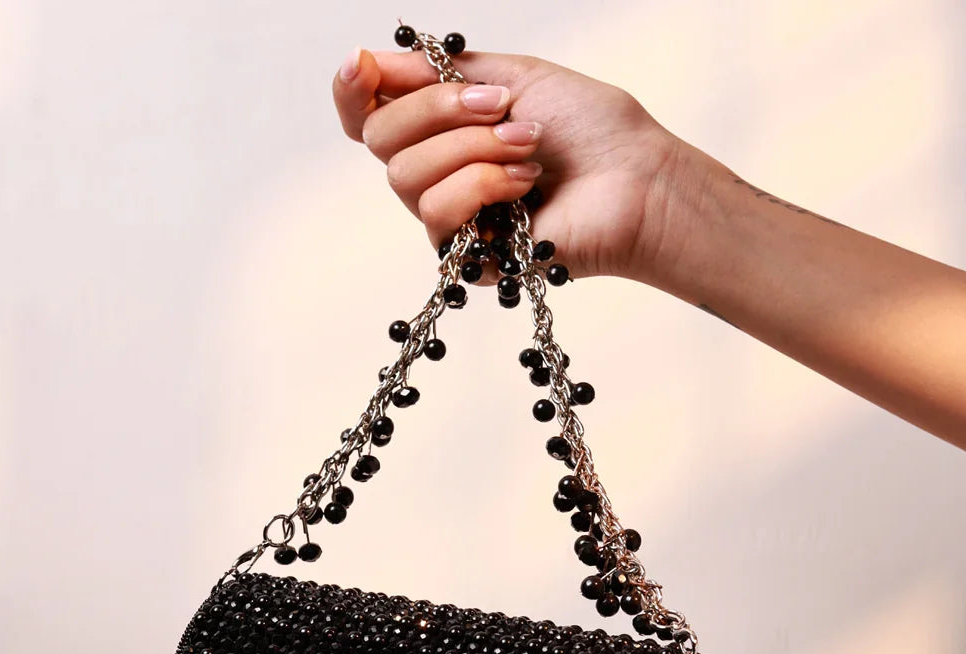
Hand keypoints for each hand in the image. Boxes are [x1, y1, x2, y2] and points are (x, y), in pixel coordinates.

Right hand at [332, 44, 688, 284]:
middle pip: (380, 138)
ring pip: (404, 177)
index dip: (352, 90)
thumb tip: (377, 62)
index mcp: (443, 127)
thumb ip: (442, 71)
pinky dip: (482, 185)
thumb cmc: (590, 130)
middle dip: (438, 110)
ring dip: (471, 149)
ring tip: (527, 147)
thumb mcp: (513, 75)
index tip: (365, 65)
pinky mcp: (466, 257)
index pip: (368, 115)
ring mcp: (449, 218)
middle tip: (500, 106)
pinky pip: (436, 213)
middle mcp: (436, 173)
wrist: (633, 180)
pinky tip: (525, 183)